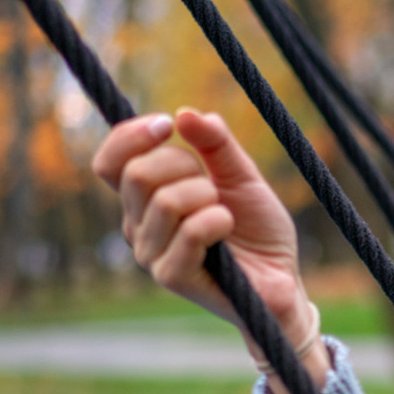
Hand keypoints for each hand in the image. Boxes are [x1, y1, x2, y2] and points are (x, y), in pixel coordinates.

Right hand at [92, 108, 329, 393]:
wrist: (282, 280)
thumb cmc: (259, 232)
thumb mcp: (241, 176)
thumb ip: (216, 144)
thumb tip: (185, 113)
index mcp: (145, 200)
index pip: (110, 162)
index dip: (132, 136)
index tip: (169, 125)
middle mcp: (138, 226)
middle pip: (137, 174)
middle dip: (185, 166)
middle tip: (214, 186)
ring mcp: (151, 253)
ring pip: (165, 200)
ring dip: (207, 196)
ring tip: (226, 214)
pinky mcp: (171, 276)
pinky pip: (188, 230)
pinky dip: (217, 220)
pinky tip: (228, 229)